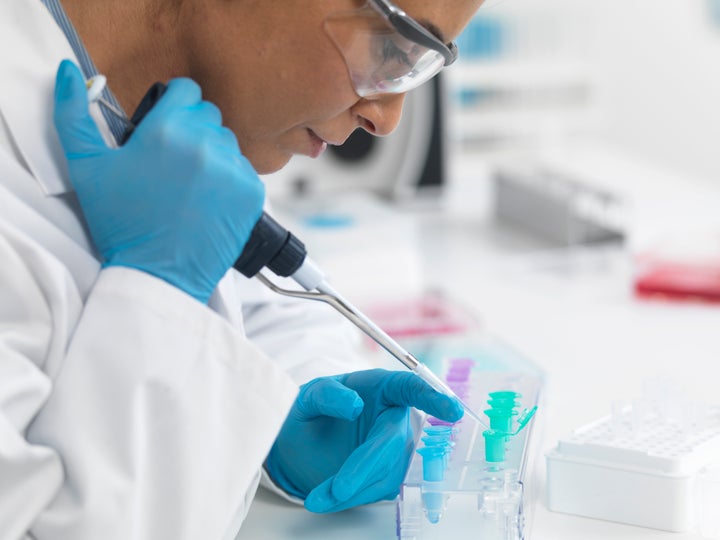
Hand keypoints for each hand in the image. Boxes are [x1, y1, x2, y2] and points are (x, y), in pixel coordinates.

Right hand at [53, 60, 264, 302]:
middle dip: (191, 130)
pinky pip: (244, 170)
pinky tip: (207, 199)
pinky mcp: (252, 193)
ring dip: (211, 154)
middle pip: (208, 115)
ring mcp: (233, 169)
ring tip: (189, 183)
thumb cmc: (122, 223)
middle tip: (172, 161)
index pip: (187, 90)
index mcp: (168, 130)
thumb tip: (71, 73)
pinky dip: (229, 180)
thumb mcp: (87, 167)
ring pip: (227, 143)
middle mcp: (206, 144)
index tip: (166, 125)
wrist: (158, 275)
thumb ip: (74, 114)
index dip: (174, 104)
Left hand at [265, 369, 462, 512]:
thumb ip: (327, 395)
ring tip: (318, 497)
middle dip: (366, 467)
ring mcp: (395, 447)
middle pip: (393, 441)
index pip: (411, 387)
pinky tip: (329, 497)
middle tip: (338, 488)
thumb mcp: (308, 396)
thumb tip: (354, 405)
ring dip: (353, 489)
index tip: (451, 409)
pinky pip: (377, 489)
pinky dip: (352, 498)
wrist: (299, 445)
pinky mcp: (389, 473)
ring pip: (386, 472)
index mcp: (382, 387)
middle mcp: (393, 415)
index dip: (432, 397)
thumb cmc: (309, 412)